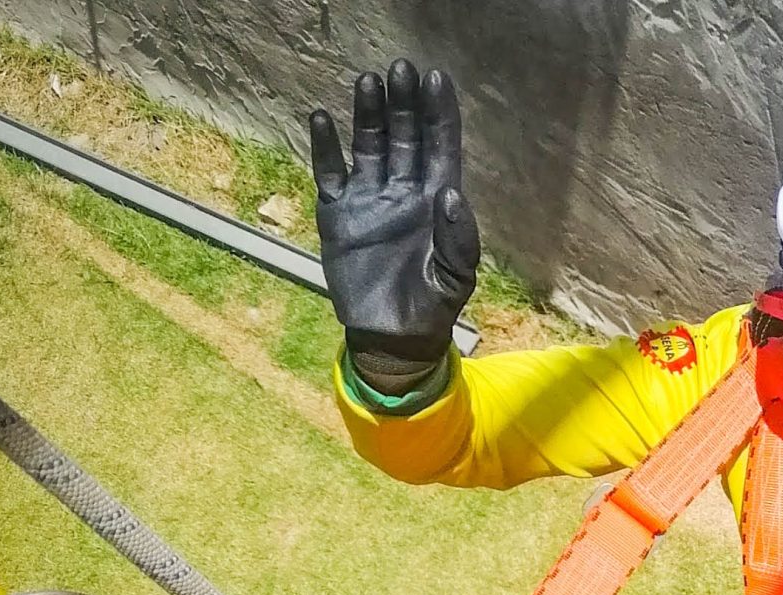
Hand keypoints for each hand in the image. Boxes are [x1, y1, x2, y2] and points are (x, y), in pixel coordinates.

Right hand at [309, 60, 479, 388]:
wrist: (392, 337)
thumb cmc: (433, 306)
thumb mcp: (456, 276)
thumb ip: (458, 236)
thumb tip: (451, 192)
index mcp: (437, 201)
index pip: (441, 147)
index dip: (439, 113)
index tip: (435, 79)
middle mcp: (404, 191)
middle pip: (405, 137)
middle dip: (403, 103)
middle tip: (399, 68)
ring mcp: (370, 199)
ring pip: (369, 146)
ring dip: (369, 115)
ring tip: (368, 82)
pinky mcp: (338, 214)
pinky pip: (330, 173)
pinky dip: (326, 147)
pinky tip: (324, 119)